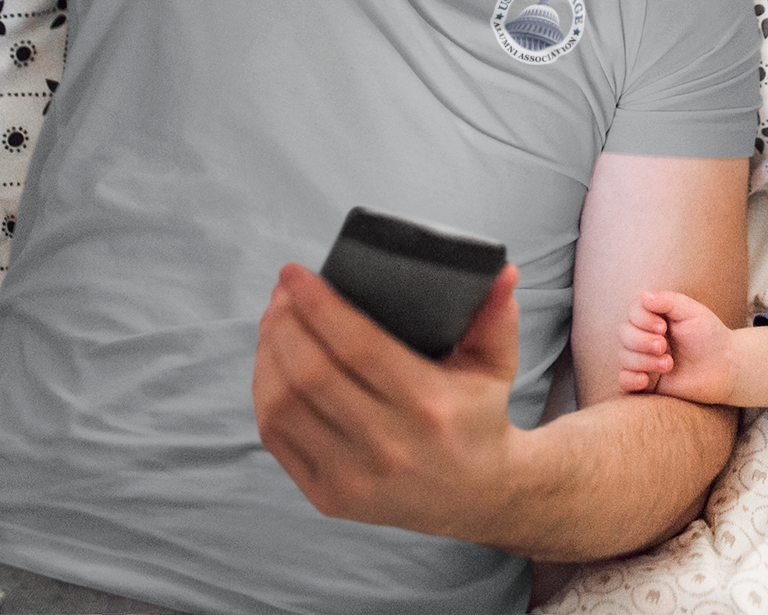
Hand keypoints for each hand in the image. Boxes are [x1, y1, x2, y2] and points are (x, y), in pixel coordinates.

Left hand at [252, 261, 522, 539]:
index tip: (294, 273)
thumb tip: (502, 271)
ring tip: (274, 321)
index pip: (357, 346)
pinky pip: (277, 438)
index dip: (318, 305)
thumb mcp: (496, 365)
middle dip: (285, 323)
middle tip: (281, 292)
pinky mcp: (328, 497)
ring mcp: (353, 477)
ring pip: (285, 405)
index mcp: (429, 406)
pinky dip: (264, 393)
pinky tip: (271, 363)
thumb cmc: (478, 417)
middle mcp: (388, 445)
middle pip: (312, 373)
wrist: (476, 496)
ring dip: (269, 354)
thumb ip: (497, 316)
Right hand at [615, 290, 738, 403]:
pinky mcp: (646, 382)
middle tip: (664, 347)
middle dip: (641, 341)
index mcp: (653, 317)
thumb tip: (643, 296)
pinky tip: (645, 380)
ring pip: (623, 356)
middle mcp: (644, 336)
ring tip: (668, 365)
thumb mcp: (693, 312)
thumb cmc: (710, 336)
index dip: (642, 319)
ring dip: (643, 360)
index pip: (632, 312)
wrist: (725, 368)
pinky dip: (629, 379)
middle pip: (623, 334)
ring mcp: (643, 359)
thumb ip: (668, 301)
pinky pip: (623, 381)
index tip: (663, 327)